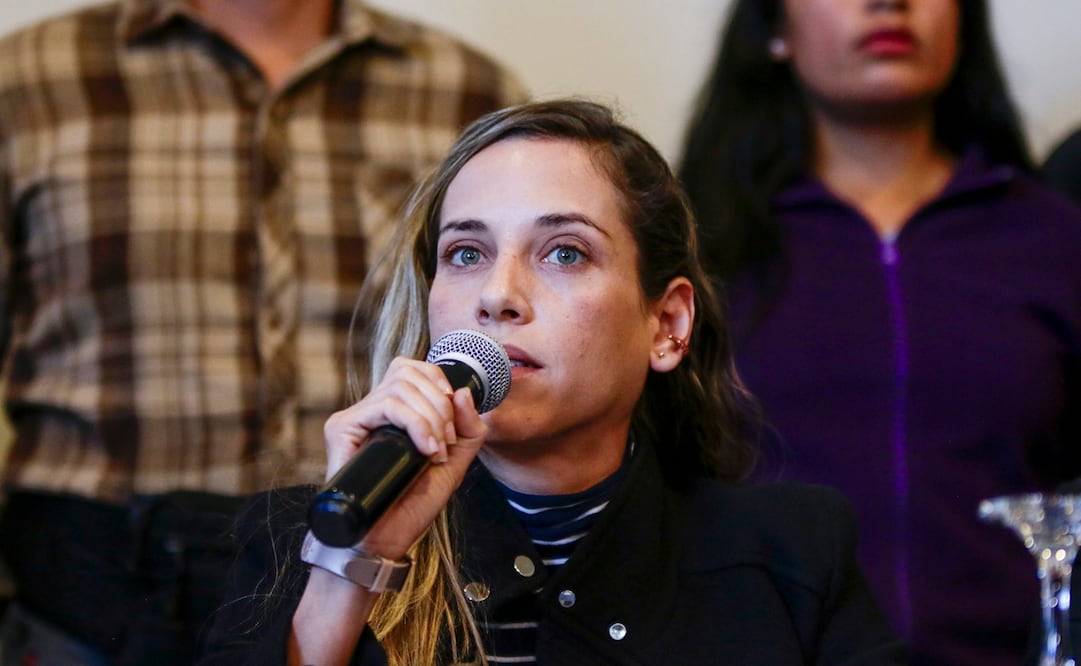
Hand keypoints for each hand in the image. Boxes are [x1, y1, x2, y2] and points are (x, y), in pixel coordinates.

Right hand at [321, 357, 487, 558]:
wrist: (385, 540)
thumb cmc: (412, 505)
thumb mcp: (454, 463)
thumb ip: (467, 429)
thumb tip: (462, 391)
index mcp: (394, 412)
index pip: (412, 368)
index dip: (438, 381)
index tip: (453, 419)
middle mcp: (371, 410)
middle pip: (408, 372)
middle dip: (440, 405)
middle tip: (446, 443)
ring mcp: (355, 418)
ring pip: (399, 387)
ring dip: (430, 418)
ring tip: (436, 451)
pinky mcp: (342, 428)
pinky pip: (385, 405)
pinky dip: (415, 423)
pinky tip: (425, 450)